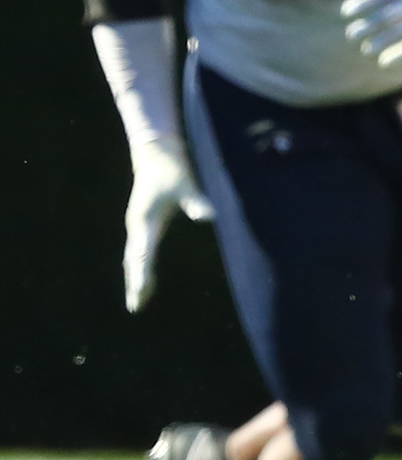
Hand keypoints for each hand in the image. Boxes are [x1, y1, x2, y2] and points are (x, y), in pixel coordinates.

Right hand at [123, 135, 211, 312]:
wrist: (155, 152)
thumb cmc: (171, 167)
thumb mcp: (186, 183)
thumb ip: (196, 201)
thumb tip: (209, 216)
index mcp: (144, 220)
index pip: (143, 254)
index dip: (143, 274)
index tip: (141, 292)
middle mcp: (137, 225)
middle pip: (134, 261)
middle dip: (136, 283)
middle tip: (136, 307)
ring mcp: (138, 225)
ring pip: (134, 258)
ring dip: (136, 278)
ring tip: (138, 301)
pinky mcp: (143, 222)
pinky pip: (140, 251)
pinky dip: (141, 267)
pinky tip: (146, 278)